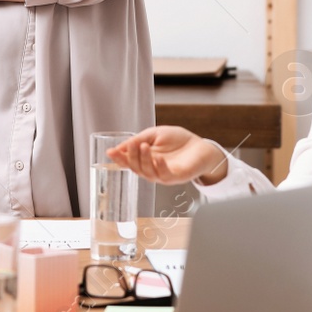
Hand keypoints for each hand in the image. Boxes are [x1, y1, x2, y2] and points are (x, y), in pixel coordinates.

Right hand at [105, 126, 226, 185]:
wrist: (201, 146)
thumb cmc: (178, 141)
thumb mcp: (154, 134)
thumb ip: (138, 139)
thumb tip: (118, 147)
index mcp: (145, 160)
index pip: (128, 161)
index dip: (118, 158)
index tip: (110, 152)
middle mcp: (152, 170)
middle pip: (136, 169)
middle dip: (131, 158)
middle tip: (131, 145)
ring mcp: (163, 175)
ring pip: (148, 173)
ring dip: (143, 160)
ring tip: (144, 146)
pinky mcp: (176, 177)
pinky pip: (164, 175)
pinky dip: (159, 167)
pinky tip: (158, 158)